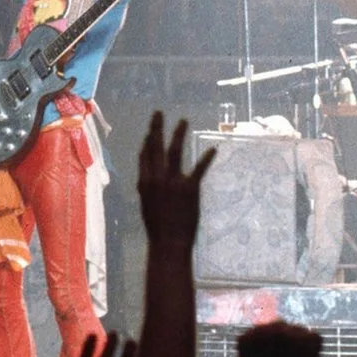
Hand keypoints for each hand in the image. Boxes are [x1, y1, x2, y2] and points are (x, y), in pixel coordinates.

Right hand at [135, 111, 214, 246]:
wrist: (168, 243)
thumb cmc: (157, 227)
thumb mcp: (146, 206)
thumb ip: (147, 189)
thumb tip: (144, 180)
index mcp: (144, 183)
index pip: (144, 156)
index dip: (148, 141)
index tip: (151, 131)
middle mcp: (156, 178)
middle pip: (155, 147)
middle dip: (157, 128)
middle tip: (159, 113)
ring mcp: (173, 182)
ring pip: (174, 151)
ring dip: (178, 134)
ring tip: (183, 121)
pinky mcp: (189, 188)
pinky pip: (199, 168)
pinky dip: (207, 158)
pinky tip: (213, 149)